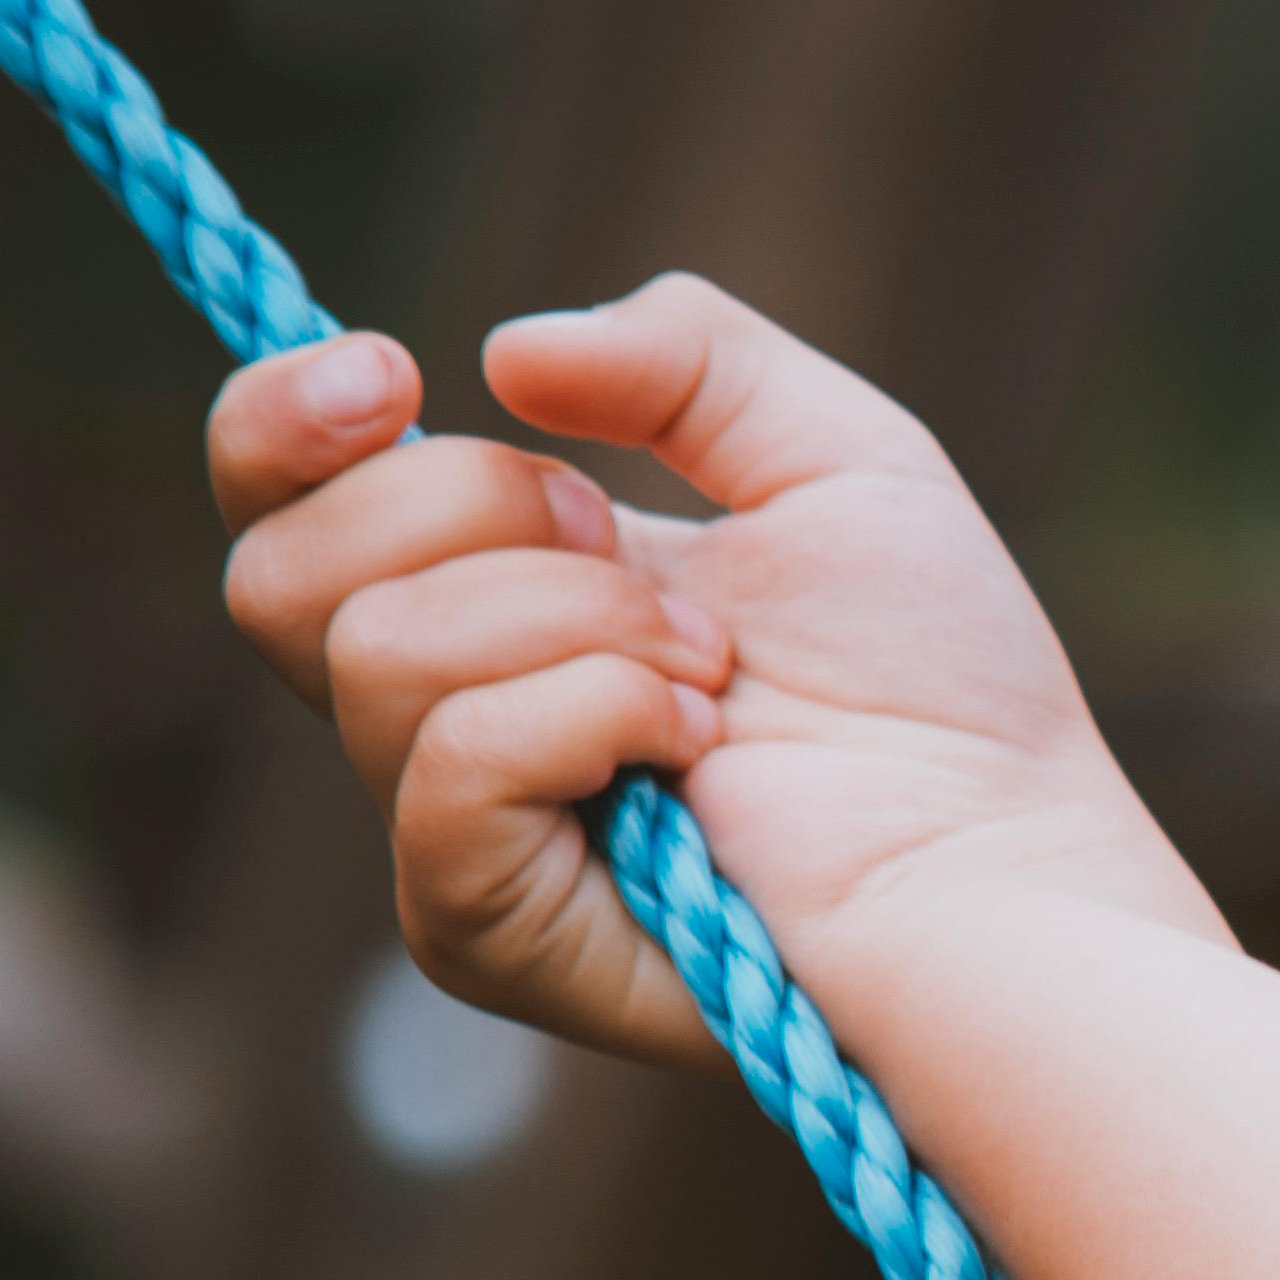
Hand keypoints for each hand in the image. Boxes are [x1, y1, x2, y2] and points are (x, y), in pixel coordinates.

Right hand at [211, 276, 1210, 1066]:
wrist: (1007, 846)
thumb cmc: (943, 681)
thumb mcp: (834, 451)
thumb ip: (685, 354)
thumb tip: (504, 351)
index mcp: (485, 595)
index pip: (273, 506)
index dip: (279, 423)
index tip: (392, 371)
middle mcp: (440, 716)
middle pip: (279, 577)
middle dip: (472, 513)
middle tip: (637, 557)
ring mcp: (450, 832)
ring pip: (379, 651)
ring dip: (579, 621)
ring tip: (714, 677)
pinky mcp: (484, 929)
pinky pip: (455, 763)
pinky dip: (593, 714)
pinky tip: (700, 749)